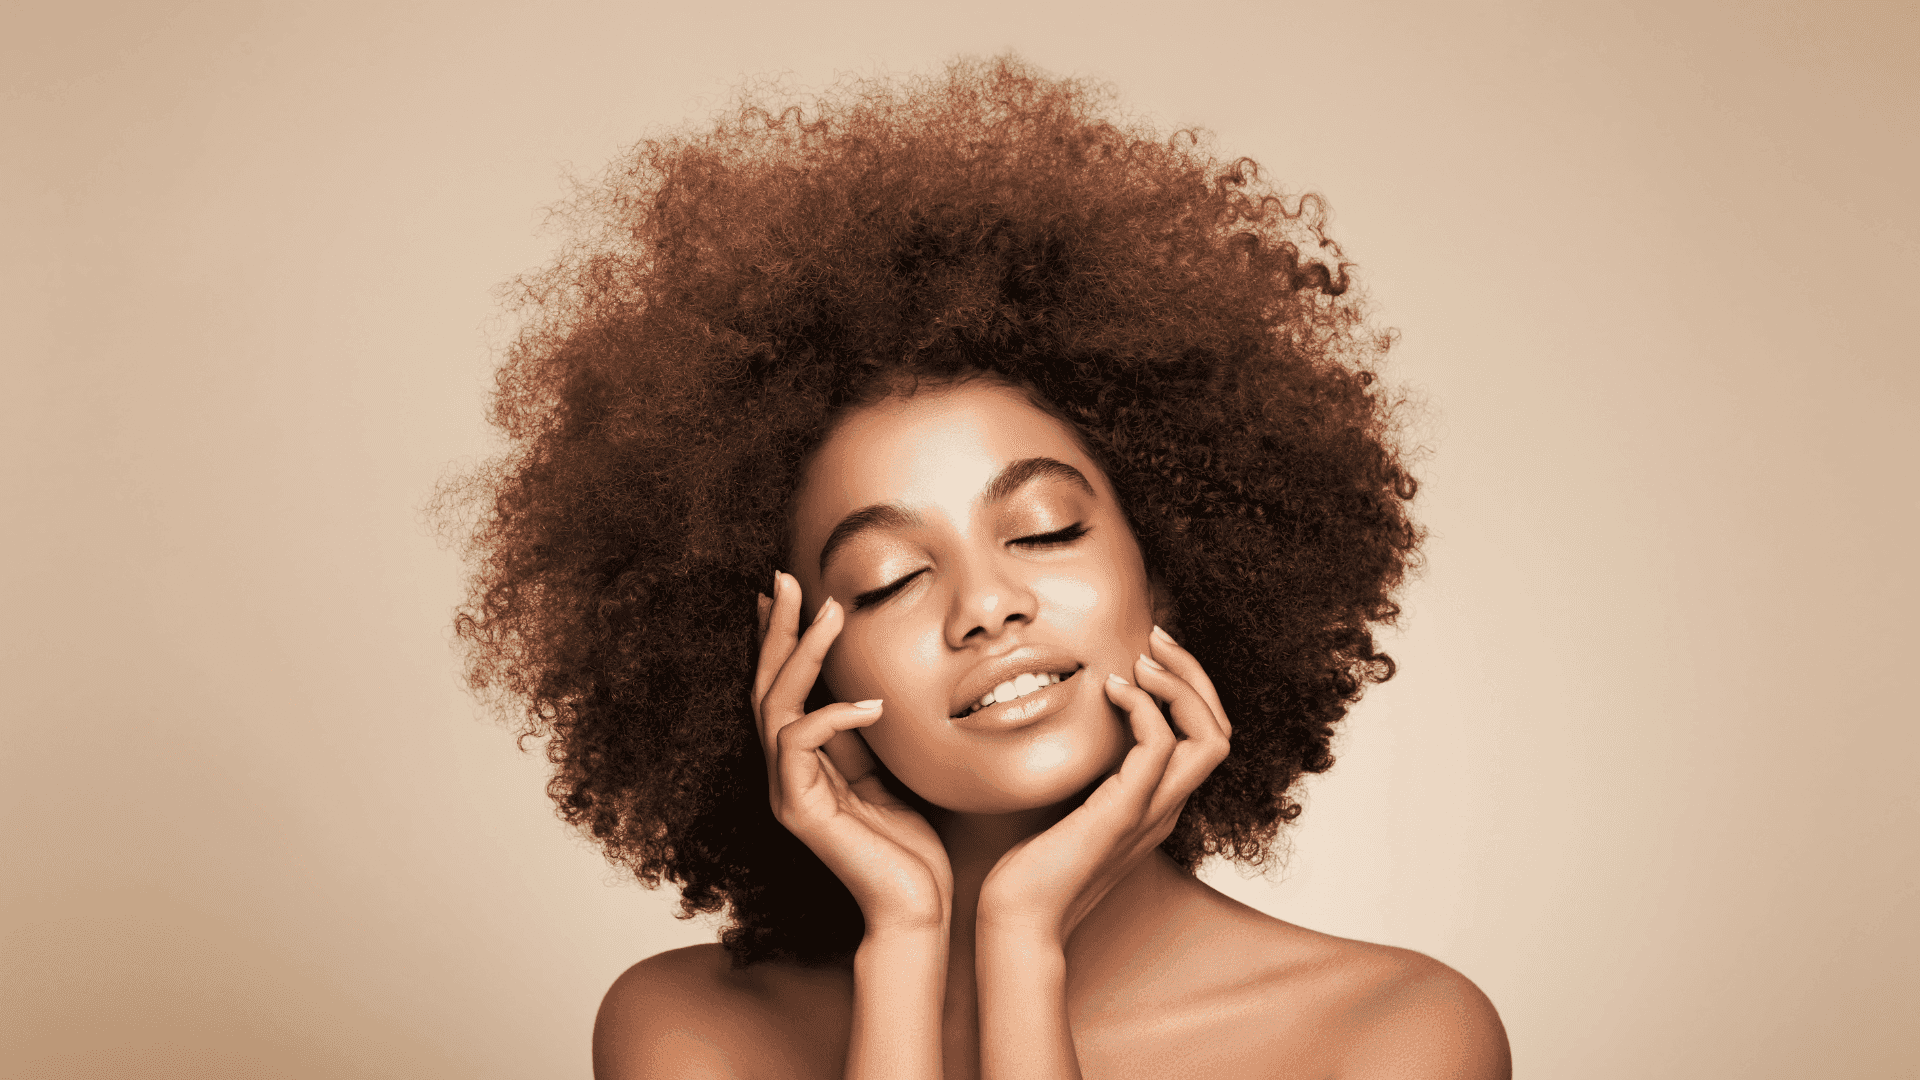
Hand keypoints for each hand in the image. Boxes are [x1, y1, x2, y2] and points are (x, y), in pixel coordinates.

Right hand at [753, 571, 954, 935]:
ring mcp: (786, 792)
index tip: (783, 591)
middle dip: (776, 630)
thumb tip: (862, 689)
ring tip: (831, 614)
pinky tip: (871, 705)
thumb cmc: (910, 848)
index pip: (780, 687)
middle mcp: (784, 773)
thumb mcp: (888, 773)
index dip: (778, 638)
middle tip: (785, 579)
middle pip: (763, 686)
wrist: (916, 909)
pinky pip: (797, 744)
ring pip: (773, 706)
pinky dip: (832, 715)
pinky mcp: (799, 811)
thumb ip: (863, 738)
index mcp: (803, 762)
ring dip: (801, 654)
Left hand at [975, 626, 1230, 944]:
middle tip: (1157, 637)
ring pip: (1210, 738)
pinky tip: (1112, 691)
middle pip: (1221, 730)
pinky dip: (1144, 709)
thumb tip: (1076, 721)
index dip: (1189, 688)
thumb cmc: (1033, 864)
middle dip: (1195, 675)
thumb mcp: (1071, 802)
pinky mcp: (1124, 815)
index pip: (1207, 736)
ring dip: (1180, 686)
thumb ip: (1089, 771)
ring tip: (1142, 659)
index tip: (1149, 652)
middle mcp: (1167, 807)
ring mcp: (1152, 813)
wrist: (1019, 918)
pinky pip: (1159, 750)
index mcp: (1159, 803)